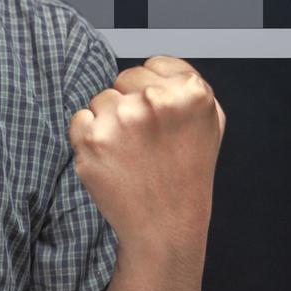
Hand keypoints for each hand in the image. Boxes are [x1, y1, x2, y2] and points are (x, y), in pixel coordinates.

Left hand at [67, 55, 225, 255]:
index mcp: (191, 92)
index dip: (153, 91)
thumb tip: (156, 65)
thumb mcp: (210, 123)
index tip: (160, 118)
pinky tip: (112, 159)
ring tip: (130, 153)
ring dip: (109, 122)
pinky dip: (89, 137)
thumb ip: (187, 86)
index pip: (152, 65)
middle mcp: (155, 100)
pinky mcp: (92, 138)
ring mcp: (121, 119)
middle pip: (124, 79)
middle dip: (131, 104)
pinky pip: (80, 119)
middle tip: (146, 140)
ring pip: (101, 99)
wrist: (165, 226)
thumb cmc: (186, 175)